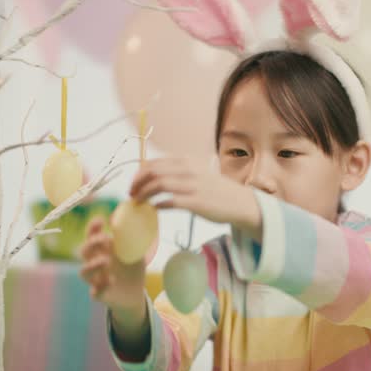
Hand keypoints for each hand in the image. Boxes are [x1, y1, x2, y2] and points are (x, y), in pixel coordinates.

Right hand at [80, 216, 146, 310]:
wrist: (136, 292)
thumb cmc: (132, 267)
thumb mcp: (136, 251)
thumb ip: (132, 238)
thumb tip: (130, 220)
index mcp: (103, 249)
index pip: (92, 236)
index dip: (92, 228)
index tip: (100, 220)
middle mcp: (96, 263)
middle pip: (84, 252)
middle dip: (91, 244)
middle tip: (104, 239)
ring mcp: (96, 279)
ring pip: (84, 272)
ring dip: (93, 265)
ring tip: (106, 261)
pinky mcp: (101, 294)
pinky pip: (95, 292)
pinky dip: (101, 287)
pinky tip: (112, 280)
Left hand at [130, 157, 261, 236]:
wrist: (239, 202)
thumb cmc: (215, 189)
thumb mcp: (197, 172)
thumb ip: (177, 171)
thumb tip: (152, 176)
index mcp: (186, 161)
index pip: (153, 163)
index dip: (138, 174)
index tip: (133, 184)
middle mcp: (188, 170)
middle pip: (152, 172)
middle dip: (137, 183)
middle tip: (131, 194)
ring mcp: (193, 186)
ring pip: (159, 185)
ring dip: (144, 194)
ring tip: (138, 202)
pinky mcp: (196, 202)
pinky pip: (170, 202)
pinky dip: (158, 205)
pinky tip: (154, 209)